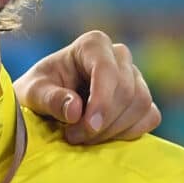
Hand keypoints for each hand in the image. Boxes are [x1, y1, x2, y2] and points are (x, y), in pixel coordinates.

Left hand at [16, 29, 160, 143]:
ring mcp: (134, 76)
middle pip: (127, 91)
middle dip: (103, 122)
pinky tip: (104, 137)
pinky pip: (150, 117)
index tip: (90, 126)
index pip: (108, 71)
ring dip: (114, 130)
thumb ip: (51, 99)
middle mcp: (118, 55)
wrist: (46, 100)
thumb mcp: (33, 93)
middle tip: (73, 137)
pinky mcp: (142, 98)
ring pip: (141, 105)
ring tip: (84, 138)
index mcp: (92, 44)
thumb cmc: (39, 90)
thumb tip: (76, 110)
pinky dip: (130, 133)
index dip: (102, 101)